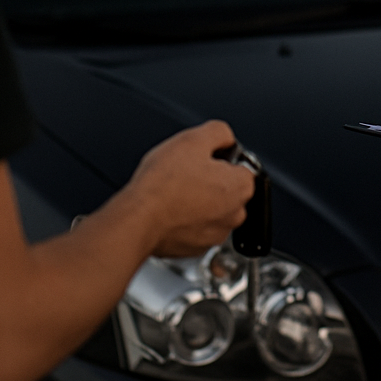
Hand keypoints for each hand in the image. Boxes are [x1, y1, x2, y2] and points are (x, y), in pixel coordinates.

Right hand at [123, 120, 255, 257]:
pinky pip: (195, 229)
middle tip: (185, 173)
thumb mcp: (194, 139)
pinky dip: (185, 221)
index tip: (201, 159)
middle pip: (228, 190)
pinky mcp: (195, 248)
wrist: (138, 219)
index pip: (241, 167)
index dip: (220, 158)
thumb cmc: (163, 185)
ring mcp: (215, 234)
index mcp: (241, 187)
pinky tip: (169, 210)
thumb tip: (225, 137)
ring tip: (174, 192)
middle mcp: (234, 215)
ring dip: (198, 202)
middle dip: (210, 181)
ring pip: (212, 211)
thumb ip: (220, 132)